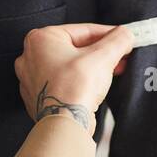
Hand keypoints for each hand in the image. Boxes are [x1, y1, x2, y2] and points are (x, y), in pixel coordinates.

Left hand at [14, 23, 133, 132]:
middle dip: (101, 52)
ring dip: (92, 67)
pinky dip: (80, 82)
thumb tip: (126, 34)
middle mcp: (30, 57)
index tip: (123, 38)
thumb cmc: (76, 87)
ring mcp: (32, 79)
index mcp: (41, 39)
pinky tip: (97, 86)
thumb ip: (118, 40)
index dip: (108, 34)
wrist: (64, 125)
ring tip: (113, 70)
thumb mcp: (103, 56)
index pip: (83, 30)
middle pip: (76, 48)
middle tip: (120, 55)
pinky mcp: (39, 98)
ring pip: (70, 66)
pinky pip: (64, 82)